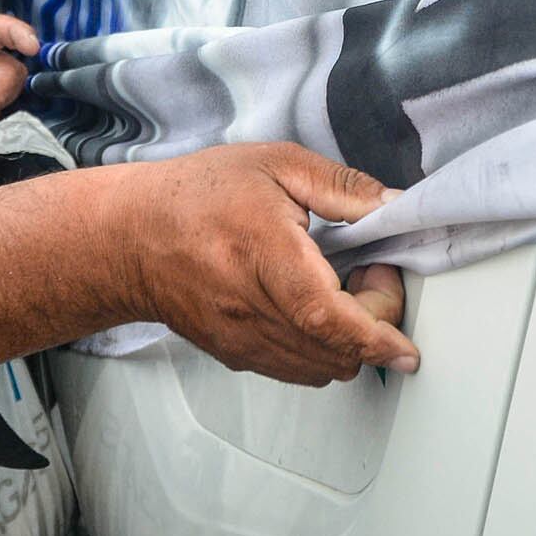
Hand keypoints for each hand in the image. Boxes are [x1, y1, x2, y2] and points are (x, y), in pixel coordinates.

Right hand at [115, 144, 418, 381]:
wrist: (130, 236)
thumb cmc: (198, 194)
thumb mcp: (276, 164)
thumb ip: (342, 187)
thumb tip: (397, 207)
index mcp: (264, 253)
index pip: (327, 316)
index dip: (376, 334)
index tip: (405, 340)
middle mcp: (250, 306)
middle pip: (333, 350)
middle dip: (374, 324)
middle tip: (373, 274)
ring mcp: (240, 338)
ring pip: (320, 369)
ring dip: (350, 342)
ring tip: (345, 291)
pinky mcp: (234, 354)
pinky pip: (296, 371)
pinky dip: (323, 352)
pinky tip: (318, 311)